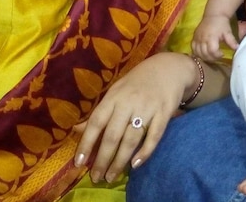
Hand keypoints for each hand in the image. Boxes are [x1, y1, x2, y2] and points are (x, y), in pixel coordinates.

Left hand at [73, 52, 196, 181]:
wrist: (169, 68)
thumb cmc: (138, 82)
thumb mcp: (116, 92)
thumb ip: (100, 112)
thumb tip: (76, 130)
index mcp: (114, 97)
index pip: (96, 122)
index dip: (86, 143)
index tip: (79, 163)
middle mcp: (129, 102)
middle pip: (113, 135)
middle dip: (103, 159)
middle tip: (97, 177)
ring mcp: (148, 108)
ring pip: (132, 139)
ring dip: (120, 160)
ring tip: (112, 176)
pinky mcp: (164, 112)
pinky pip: (154, 135)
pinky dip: (145, 151)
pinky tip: (135, 164)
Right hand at [192, 16, 238, 60]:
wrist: (213, 15)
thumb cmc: (221, 24)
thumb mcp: (228, 32)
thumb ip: (231, 41)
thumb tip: (237, 48)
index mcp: (211, 37)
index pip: (212, 51)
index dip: (217, 55)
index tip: (222, 53)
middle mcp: (202, 38)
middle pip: (205, 54)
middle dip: (212, 58)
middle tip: (217, 56)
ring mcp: (197, 38)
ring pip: (198, 53)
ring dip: (205, 57)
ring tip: (211, 56)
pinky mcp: (194, 38)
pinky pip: (193, 49)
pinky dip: (197, 54)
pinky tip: (203, 54)